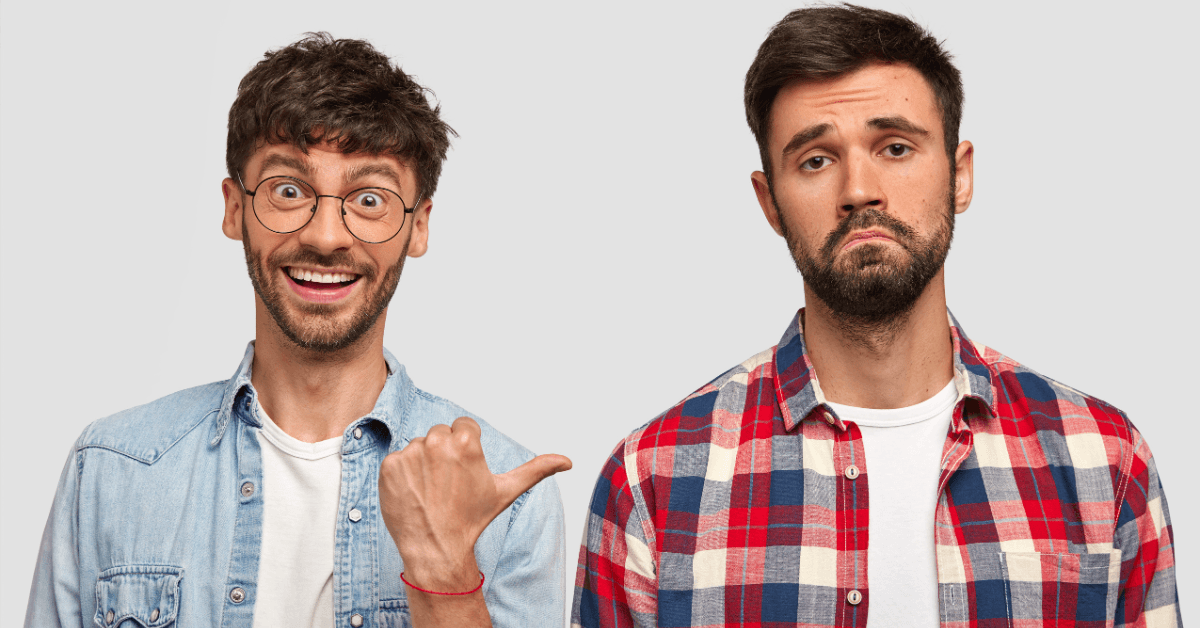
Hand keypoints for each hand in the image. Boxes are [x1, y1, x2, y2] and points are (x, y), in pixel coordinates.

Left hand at [379, 416, 570, 590]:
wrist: (436, 548)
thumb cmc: (472, 519)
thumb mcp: (506, 491)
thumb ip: (536, 470)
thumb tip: (568, 462)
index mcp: (467, 442)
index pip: (464, 427)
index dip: (465, 450)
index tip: (464, 473)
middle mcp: (437, 442)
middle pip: (441, 434)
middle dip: (444, 454)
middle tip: (448, 485)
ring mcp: (410, 453)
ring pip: (419, 446)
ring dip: (423, 464)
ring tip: (431, 491)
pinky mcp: (389, 466)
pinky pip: (397, 459)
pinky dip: (403, 475)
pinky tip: (414, 494)